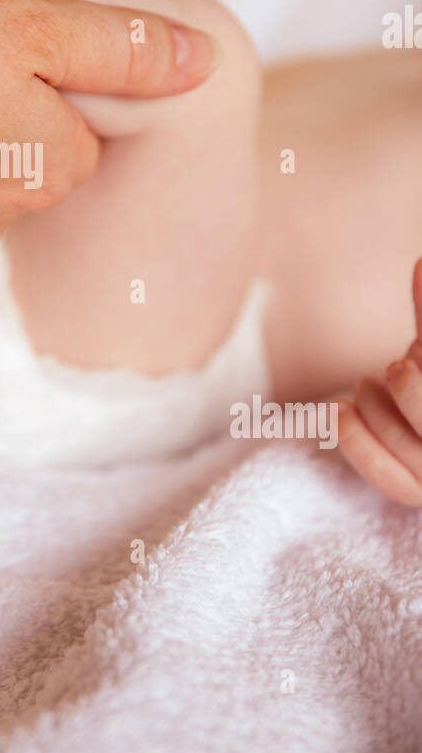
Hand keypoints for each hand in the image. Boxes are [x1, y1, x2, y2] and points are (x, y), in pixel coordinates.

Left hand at [338, 260, 421, 505]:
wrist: (421, 407)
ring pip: (416, 460)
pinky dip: (362, 449)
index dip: (419, 395)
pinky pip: (393, 483)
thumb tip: (421, 263)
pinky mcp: (417, 490)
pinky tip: (338, 412)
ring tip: (365, 383)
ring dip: (381, 415)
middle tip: (393, 368)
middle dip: (417, 402)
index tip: (400, 359)